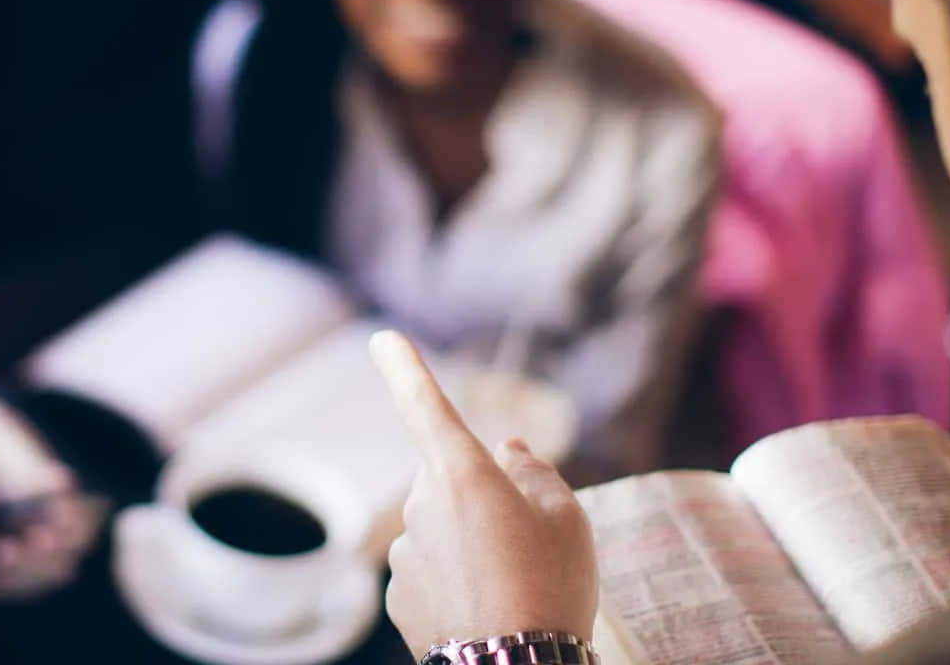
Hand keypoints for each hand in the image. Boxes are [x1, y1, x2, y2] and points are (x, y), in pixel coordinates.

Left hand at [371, 331, 598, 657]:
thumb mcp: (567, 519)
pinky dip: (454, 583)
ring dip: (469, 544)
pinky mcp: (398, 594)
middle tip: (525, 542)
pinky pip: (429, 571)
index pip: (423, 405)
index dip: (403, 367)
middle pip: (448, 481)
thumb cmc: (551, 588)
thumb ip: (535, 473)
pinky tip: (485, 610)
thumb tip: (509, 451)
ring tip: (513, 586)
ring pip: (440, 529)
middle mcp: (421, 505)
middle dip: (478, 497)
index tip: (382, 338)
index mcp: (462, 473)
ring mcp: (405, 552)